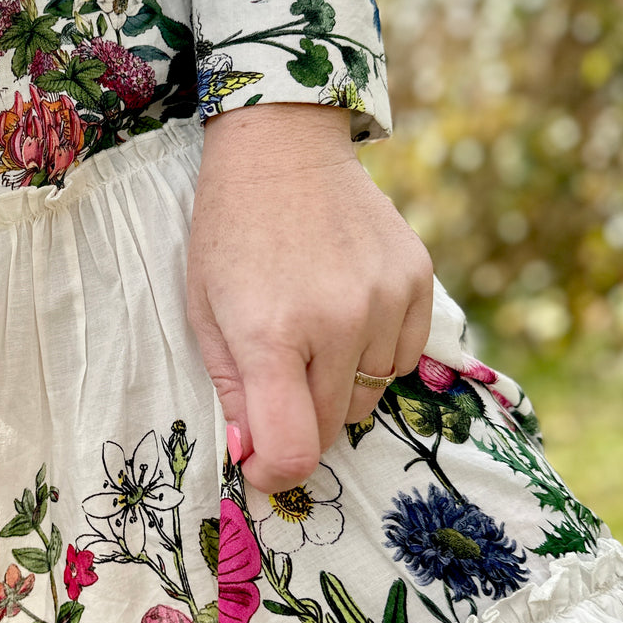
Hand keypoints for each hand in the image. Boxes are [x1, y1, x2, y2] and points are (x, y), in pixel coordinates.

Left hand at [187, 103, 433, 503]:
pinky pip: (406, 355)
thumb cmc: (230, 234)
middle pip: (334, 427)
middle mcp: (337, 321)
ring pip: (372, 395)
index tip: (263, 464)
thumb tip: (255, 456)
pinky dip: (376, 353)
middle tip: (279, 389)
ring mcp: (385, 298)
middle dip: (302, 425)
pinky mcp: (418, 278)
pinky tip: (347, 313)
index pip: (294, 447)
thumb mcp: (204, 312)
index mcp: (270, 332)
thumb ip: (232, 391)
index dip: (277, 472)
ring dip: (340, 386)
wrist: (282, 150)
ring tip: (311, 334)